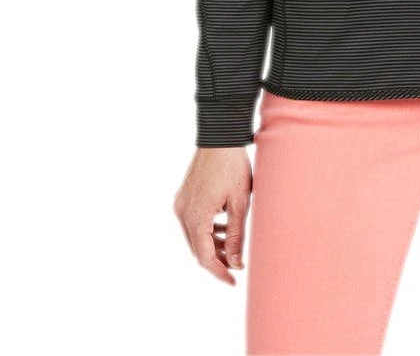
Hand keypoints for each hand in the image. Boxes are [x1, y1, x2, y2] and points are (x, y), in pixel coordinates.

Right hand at [173, 147, 251, 284]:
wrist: (219, 138)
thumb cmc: (233, 166)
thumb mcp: (240, 203)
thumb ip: (236, 236)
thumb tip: (235, 263)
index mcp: (196, 217)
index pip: (205, 257)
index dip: (218, 272)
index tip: (232, 281)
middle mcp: (183, 213)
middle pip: (197, 249)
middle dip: (216, 260)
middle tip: (236, 265)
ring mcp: (180, 204)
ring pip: (194, 237)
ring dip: (211, 245)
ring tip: (232, 246)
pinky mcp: (182, 197)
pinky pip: (192, 223)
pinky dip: (206, 230)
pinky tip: (222, 228)